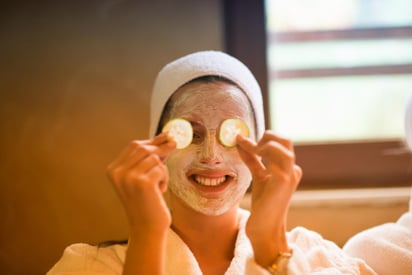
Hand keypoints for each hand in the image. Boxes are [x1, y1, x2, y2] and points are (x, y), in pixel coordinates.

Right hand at [106, 132, 175, 233]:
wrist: (147, 227)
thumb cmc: (147, 202)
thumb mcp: (143, 177)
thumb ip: (148, 158)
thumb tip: (166, 137)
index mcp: (113, 170)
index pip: (133, 146)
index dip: (151, 140)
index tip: (166, 136)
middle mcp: (117, 172)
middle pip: (144, 148)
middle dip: (161, 146)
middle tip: (175, 143)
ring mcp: (129, 177)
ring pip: (154, 159)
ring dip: (163, 170)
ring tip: (159, 185)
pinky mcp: (143, 183)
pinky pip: (161, 169)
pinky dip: (165, 179)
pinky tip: (159, 192)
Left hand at [236, 130, 301, 265]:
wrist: (265, 226)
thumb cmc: (263, 203)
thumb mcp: (258, 176)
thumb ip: (252, 159)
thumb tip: (240, 142)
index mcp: (289, 168)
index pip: (280, 143)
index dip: (262, 138)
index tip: (242, 139)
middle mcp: (293, 169)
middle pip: (285, 139)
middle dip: (265, 136)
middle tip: (248, 145)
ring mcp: (290, 173)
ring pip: (281, 145)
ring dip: (262, 143)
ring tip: (250, 150)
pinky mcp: (284, 179)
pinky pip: (274, 156)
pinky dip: (258, 151)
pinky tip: (247, 153)